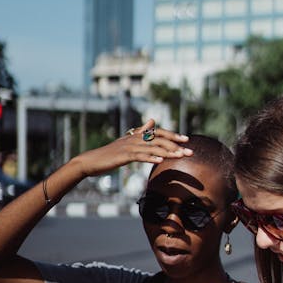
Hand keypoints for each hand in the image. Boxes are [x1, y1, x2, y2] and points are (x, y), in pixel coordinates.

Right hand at [73, 120, 191, 178]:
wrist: (91, 161)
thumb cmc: (110, 153)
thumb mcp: (128, 141)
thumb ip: (141, 132)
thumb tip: (152, 121)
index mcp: (137, 135)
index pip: (159, 133)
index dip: (173, 135)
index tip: (187, 140)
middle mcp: (135, 138)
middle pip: (159, 139)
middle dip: (176, 145)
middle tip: (190, 151)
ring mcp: (129, 146)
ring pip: (153, 147)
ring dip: (169, 152)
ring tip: (181, 156)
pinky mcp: (124, 156)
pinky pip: (140, 156)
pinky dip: (151, 157)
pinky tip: (161, 160)